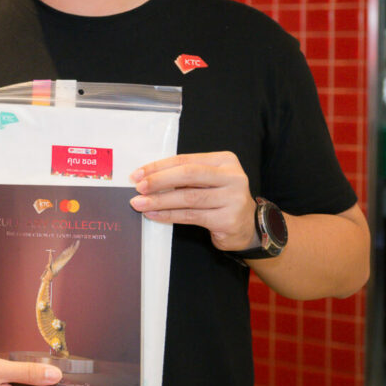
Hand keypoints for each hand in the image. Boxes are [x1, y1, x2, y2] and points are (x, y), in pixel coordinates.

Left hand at [129, 151, 256, 251]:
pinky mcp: (228, 219)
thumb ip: (184, 176)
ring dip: (160, 201)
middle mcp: (233, 177)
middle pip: (188, 175)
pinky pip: (191, 216)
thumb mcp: (207, 180)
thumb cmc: (220, 199)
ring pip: (188, 197)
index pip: (186, 160)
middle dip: (159, 181)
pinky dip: (169, 215)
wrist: (248, 225)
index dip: (159, 167)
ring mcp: (233, 199)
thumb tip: (146, 178)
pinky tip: (153, 214)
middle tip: (138, 188)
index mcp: (225, 161)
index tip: (137, 174)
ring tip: (140, 204)